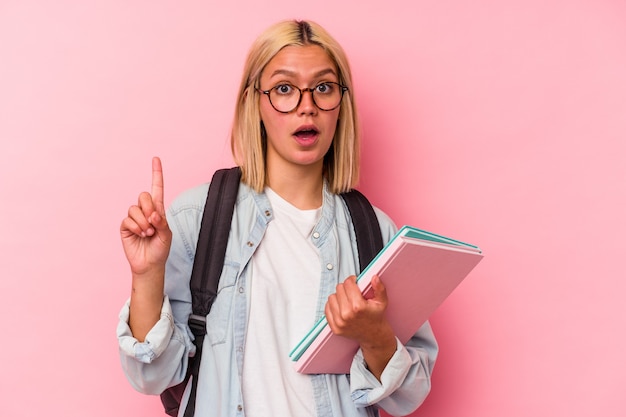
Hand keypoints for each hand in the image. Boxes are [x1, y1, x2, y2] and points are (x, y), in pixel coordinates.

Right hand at [120, 157, 172, 275]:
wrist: (150, 264)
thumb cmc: (161, 249)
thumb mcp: (167, 234)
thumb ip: (162, 222)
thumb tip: (153, 214)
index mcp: (158, 210)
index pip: (157, 188)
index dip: (156, 174)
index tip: (156, 158)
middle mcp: (145, 211)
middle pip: (143, 196)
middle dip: (149, 208)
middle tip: (153, 222)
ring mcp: (134, 218)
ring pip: (134, 208)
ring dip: (143, 222)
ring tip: (148, 233)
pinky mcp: (125, 226)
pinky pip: (127, 219)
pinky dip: (136, 227)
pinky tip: (141, 235)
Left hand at [325, 275, 396, 378]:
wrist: (373, 335)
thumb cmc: (376, 317)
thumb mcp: (382, 302)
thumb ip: (379, 288)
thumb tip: (374, 278)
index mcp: (358, 307)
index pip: (348, 284)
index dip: (352, 280)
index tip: (354, 282)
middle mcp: (347, 315)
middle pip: (339, 289)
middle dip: (346, 288)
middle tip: (352, 292)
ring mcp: (339, 322)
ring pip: (331, 297)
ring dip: (339, 296)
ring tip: (347, 300)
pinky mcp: (334, 327)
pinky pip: (327, 308)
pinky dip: (333, 305)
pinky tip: (341, 306)